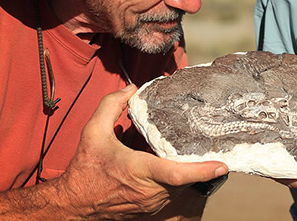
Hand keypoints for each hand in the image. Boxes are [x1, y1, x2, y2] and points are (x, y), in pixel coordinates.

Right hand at [53, 84, 228, 218]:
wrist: (73, 204)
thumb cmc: (85, 170)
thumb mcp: (93, 132)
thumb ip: (110, 106)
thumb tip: (131, 88)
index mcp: (139, 170)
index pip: (177, 174)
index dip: (202, 170)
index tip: (222, 165)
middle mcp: (150, 190)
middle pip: (186, 179)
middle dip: (202, 165)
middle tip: (217, 148)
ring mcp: (152, 203)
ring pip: (182, 187)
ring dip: (191, 173)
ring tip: (201, 154)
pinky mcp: (152, 208)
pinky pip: (173, 193)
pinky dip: (180, 180)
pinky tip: (180, 165)